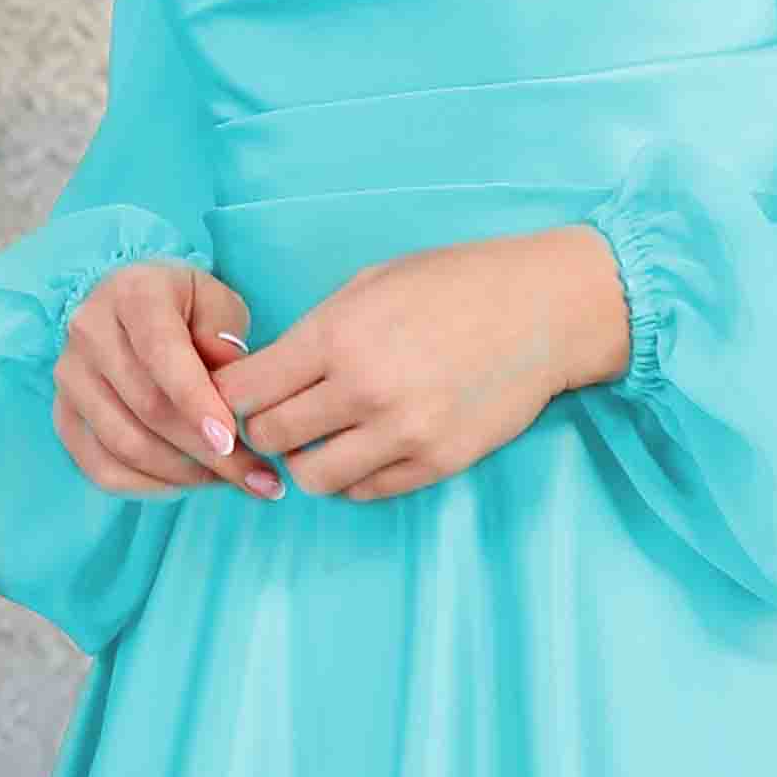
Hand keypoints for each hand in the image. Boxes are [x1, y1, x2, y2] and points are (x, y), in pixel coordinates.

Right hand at [52, 255, 270, 496]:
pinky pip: (102, 469)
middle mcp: (90, 332)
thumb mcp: (219, 303)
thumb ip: (226, 337)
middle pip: (148, 408)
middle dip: (208, 452)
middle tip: (258, 477)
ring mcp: (70, 377)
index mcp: (133, 295)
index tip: (231, 442)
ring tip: (232, 480)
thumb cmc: (186, 309)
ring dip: (185, 474)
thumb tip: (229, 389)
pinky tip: (189, 484)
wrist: (133, 308)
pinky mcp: (64, 416)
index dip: (196, 403)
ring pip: (126, 445)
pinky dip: (150, 487)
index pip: (162, 354)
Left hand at [206, 225, 630, 504]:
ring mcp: (402, 434)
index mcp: (338, 336)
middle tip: (284, 413)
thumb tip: (257, 375)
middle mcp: (364, 390)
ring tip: (325, 435)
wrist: (543, 311)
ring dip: (307, 459)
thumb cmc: (454, 285)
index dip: (233, 394)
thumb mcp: (369, 285)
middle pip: (270, 437)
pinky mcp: (435, 463)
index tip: (243, 392)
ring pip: (311, 477)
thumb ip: (313, 333)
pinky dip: (353, 475)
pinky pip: (364, 491)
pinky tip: (365, 445)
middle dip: (266, 427)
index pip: (245, 391)